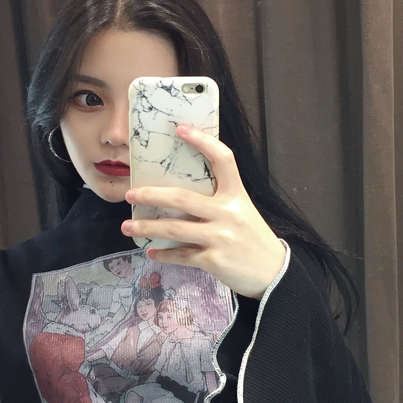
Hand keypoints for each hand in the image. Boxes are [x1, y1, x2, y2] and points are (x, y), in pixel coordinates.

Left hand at [121, 124, 287, 300]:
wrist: (274, 273)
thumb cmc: (253, 238)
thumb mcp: (242, 211)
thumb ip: (218, 201)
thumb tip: (179, 196)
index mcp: (237, 195)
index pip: (223, 159)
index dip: (202, 141)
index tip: (180, 129)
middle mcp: (228, 213)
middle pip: (182, 198)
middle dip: (151, 195)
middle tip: (130, 193)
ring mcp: (220, 237)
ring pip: (174, 229)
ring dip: (146, 227)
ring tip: (127, 226)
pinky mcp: (213, 260)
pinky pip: (181, 255)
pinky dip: (163, 254)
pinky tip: (151, 251)